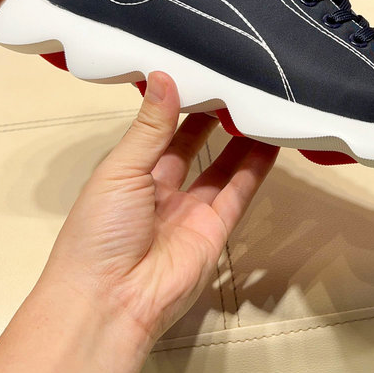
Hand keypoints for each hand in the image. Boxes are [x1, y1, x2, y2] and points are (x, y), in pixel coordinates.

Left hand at [42, 71, 278, 345]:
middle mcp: (162, 188)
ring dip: (240, 139)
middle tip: (235, 83)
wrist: (112, 302)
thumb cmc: (102, 228)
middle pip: (193, 146)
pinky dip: (256, 166)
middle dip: (212, 118)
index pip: (159, 129)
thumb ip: (150, 127)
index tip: (199, 71)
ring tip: (259, 103)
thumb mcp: (120, 171)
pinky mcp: (218, 228)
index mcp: (130, 173)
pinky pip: (239, 190)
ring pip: (222, 166)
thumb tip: (163, 74)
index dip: (178, 103)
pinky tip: (271, 138)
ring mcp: (192, 210)